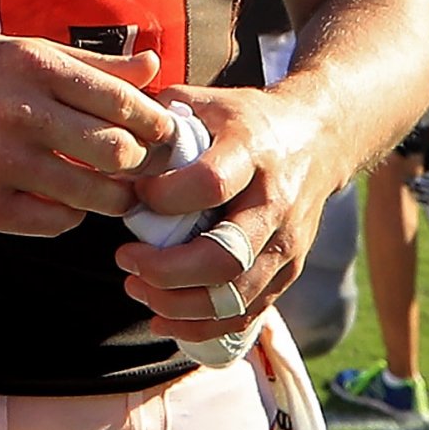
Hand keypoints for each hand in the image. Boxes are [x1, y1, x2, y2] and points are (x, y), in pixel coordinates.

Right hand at [0, 37, 178, 237]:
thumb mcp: (26, 51)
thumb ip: (94, 64)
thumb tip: (157, 67)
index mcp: (34, 67)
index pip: (122, 102)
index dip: (155, 122)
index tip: (163, 132)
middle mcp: (18, 113)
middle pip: (116, 152)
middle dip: (141, 163)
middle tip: (141, 167)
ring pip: (92, 196)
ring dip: (112, 197)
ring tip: (112, 190)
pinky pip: (55, 222)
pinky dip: (70, 214)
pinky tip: (64, 199)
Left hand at [113, 83, 342, 334]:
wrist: (318, 138)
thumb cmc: (246, 120)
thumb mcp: (206, 102)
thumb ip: (158, 117)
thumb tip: (110, 144)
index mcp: (252, 152)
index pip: (210, 184)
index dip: (164, 198)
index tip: (134, 196)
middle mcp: (275, 203)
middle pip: (223, 257)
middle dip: (164, 271)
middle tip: (125, 259)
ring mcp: (286, 243)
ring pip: (233, 296)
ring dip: (176, 304)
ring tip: (136, 287)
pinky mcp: (289, 271)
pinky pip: (247, 314)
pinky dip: (202, 327)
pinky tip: (163, 319)